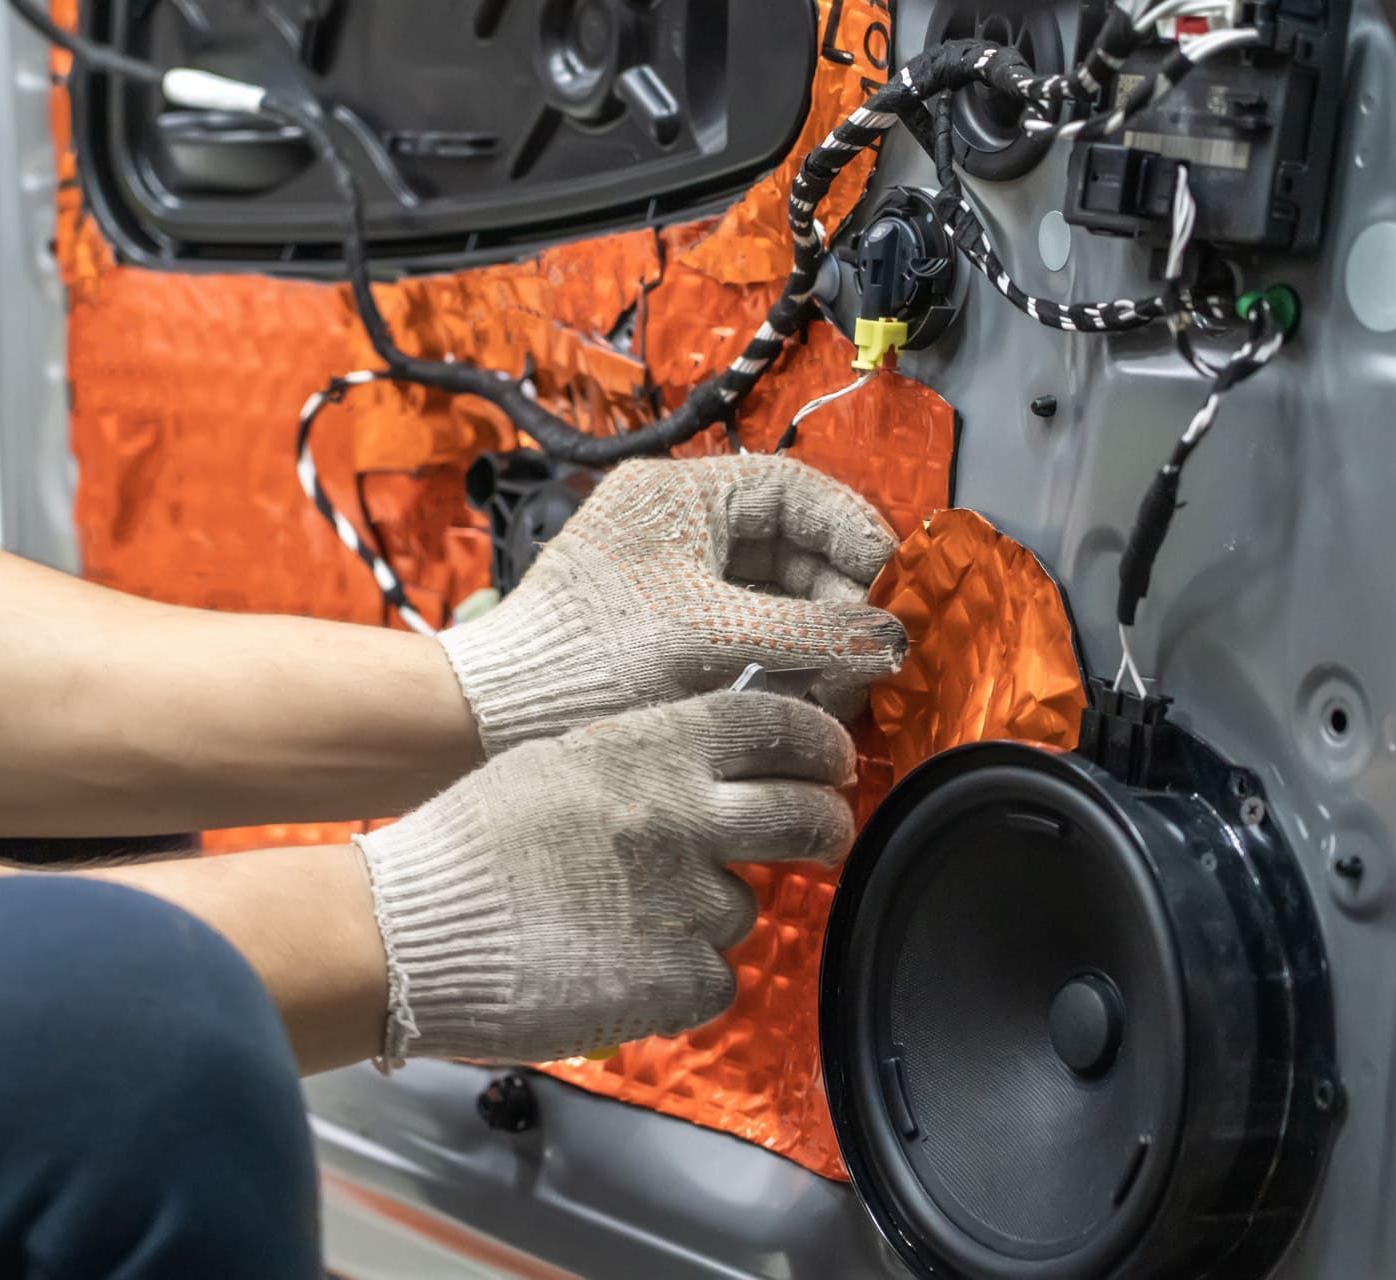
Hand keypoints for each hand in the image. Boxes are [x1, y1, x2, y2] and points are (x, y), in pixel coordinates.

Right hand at [355, 690, 855, 1064]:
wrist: (414, 929)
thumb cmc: (471, 841)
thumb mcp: (563, 763)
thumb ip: (643, 760)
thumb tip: (707, 768)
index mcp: (652, 750)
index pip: (776, 727)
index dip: (818, 746)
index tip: (828, 763)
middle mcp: (684, 817)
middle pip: (805, 819)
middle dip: (824, 829)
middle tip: (818, 837)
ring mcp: (687, 902)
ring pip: (743, 910)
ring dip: (706, 916)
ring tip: (626, 920)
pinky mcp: (677, 980)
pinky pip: (714, 979)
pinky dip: (679, 980)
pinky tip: (619, 966)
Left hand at [441, 455, 905, 752]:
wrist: (500, 713)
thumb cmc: (584, 658)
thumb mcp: (710, 636)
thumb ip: (811, 631)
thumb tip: (890, 637)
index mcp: (679, 493)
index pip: (797, 491)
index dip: (855, 536)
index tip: (895, 585)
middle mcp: (677, 523)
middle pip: (793, 547)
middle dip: (838, 602)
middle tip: (869, 656)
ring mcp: (673, 574)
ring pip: (776, 593)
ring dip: (815, 636)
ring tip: (837, 686)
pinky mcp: (669, 625)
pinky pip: (748, 629)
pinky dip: (781, 658)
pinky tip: (801, 696)